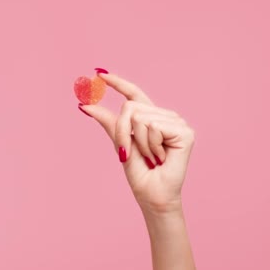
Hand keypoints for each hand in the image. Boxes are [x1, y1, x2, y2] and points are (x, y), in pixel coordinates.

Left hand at [79, 70, 194, 213]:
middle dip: (123, 131)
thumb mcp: (119, 143)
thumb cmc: (140, 173)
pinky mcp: (185, 132)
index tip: (99, 73)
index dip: (118, 83)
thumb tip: (84, 104)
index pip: (134, 94)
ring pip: (140, 117)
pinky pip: (153, 127)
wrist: (152, 195)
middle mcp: (165, 116)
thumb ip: (108, 122)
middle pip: (131, 106)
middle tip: (129, 152)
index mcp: (151, 117)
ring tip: (152, 158)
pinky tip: (161, 157)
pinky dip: (151, 146)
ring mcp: (177, 122)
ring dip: (139, 143)